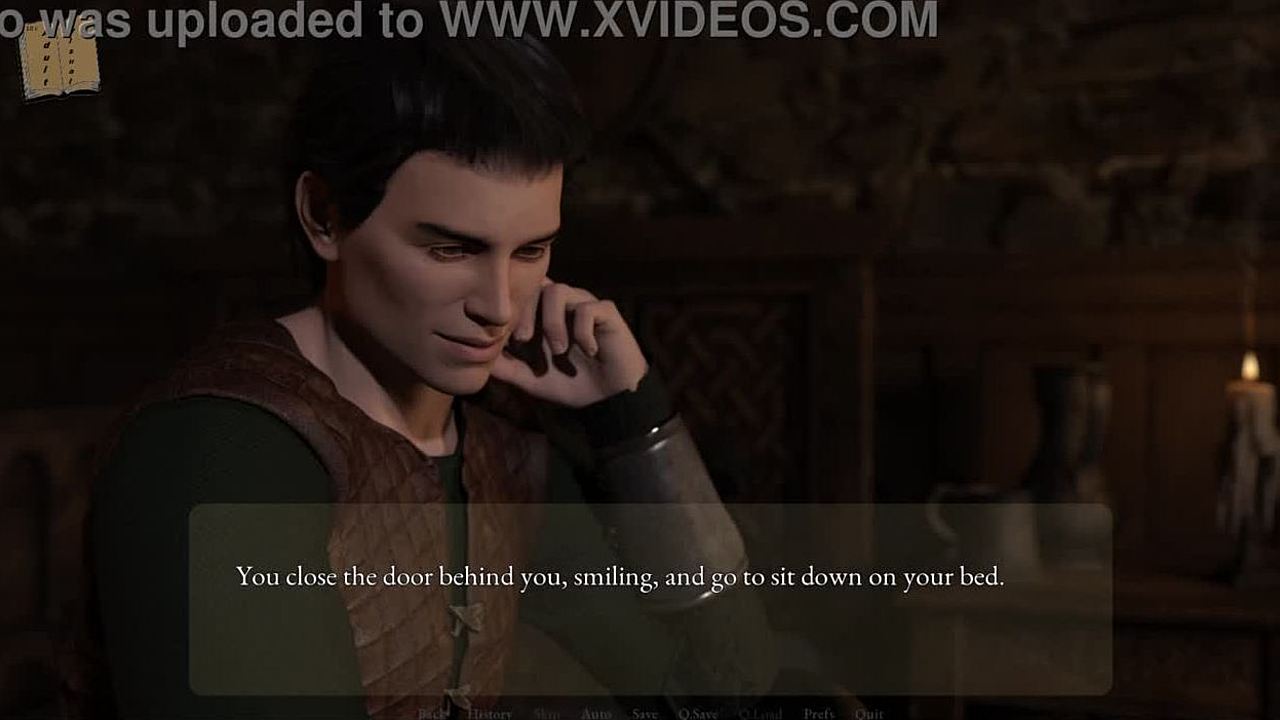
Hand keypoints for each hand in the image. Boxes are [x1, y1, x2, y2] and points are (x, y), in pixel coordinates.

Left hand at [491, 279, 647, 407]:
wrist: (609, 401)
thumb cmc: (572, 385)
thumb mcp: (531, 380)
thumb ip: (507, 368)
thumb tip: (478, 359)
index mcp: (543, 316)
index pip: (522, 295)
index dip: (510, 311)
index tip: (506, 340)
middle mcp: (563, 306)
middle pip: (535, 285)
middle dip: (525, 312)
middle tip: (523, 340)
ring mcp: (585, 306)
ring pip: (559, 290)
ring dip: (553, 322)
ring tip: (558, 350)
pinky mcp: (607, 313)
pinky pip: (589, 308)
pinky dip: (583, 331)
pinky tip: (589, 351)